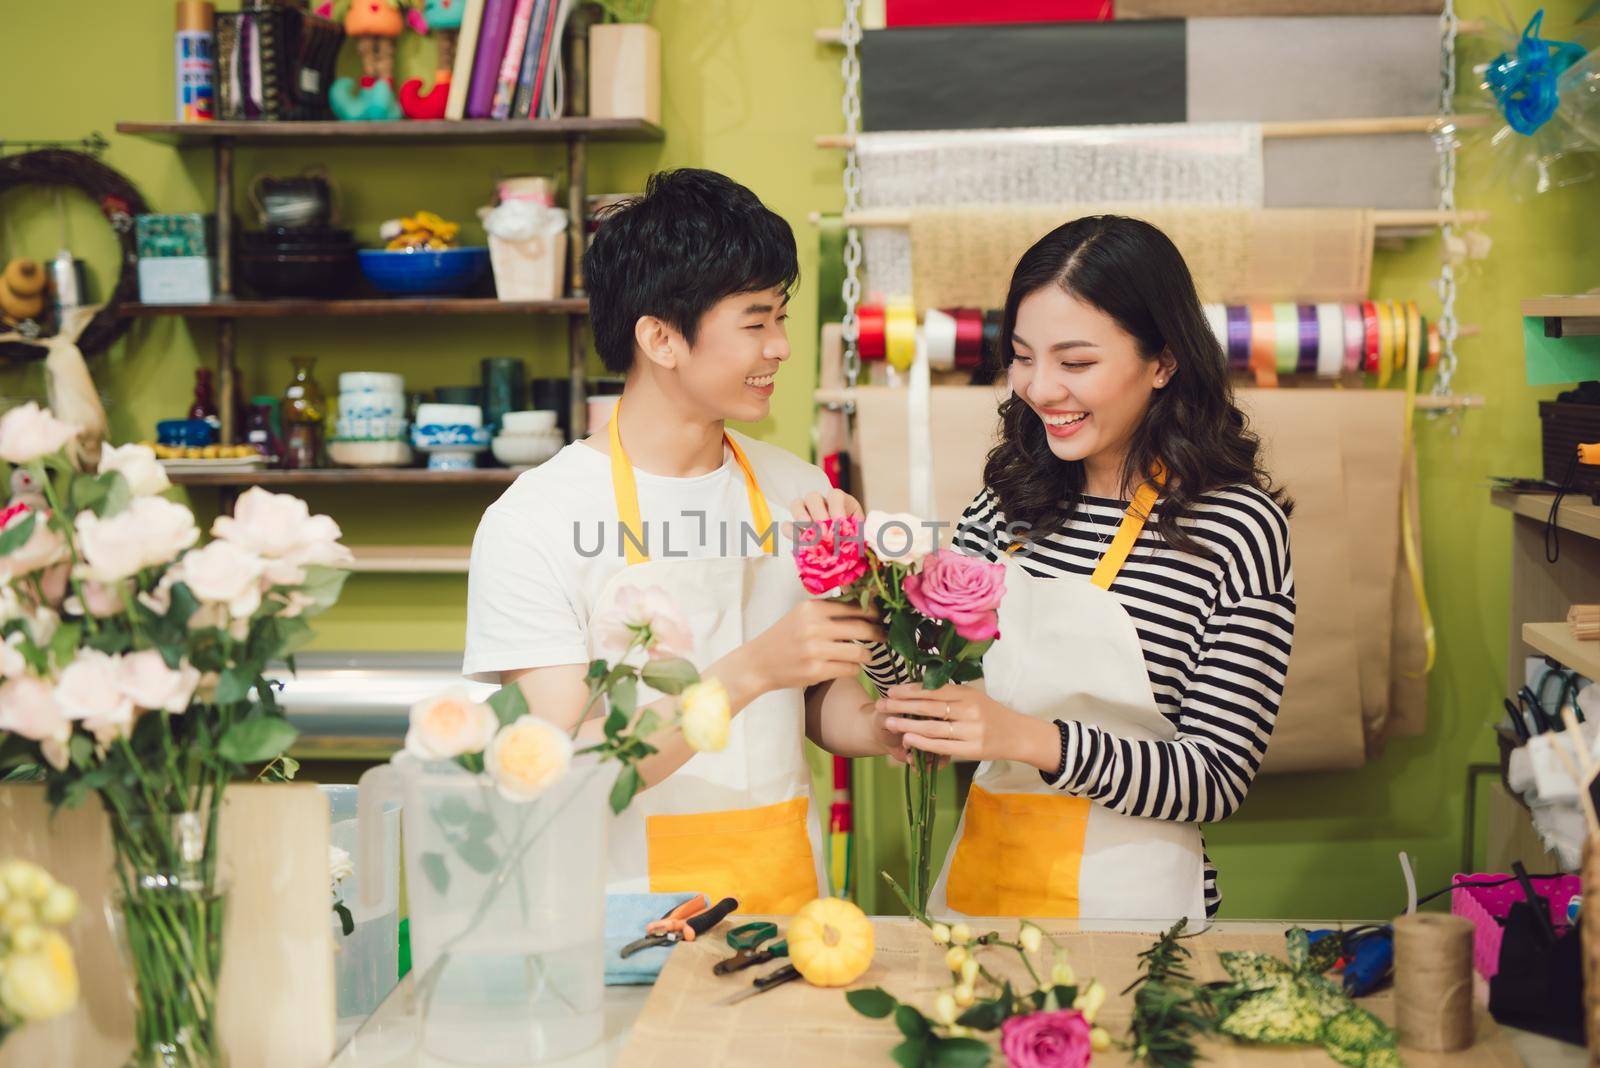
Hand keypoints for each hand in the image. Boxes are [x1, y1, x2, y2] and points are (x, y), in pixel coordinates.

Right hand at [742, 599, 884, 692]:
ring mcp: (815, 650)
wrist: (758, 663)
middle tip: (884, 636)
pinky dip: (854, 669)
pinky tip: (849, 666)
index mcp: (812, 608)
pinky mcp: (815, 671)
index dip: (873, 613)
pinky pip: (850, 670)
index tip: (881, 618)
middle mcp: (814, 626)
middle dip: (878, 633)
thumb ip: (829, 609)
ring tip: (867, 655)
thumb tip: (867, 606)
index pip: (855, 607)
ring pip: (859, 652)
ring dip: (868, 654)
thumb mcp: (802, 615)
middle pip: (862, 628)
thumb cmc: (785, 637)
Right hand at [784, 488, 864, 540]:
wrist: (846, 549)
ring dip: (800, 517)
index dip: (836, 508)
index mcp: (840, 501)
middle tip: (823, 531)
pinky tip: (797, 540)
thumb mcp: (860, 532)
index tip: (839, 523)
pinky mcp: (797, 527)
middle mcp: (822, 502)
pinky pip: (787, 524)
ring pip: (797, 504)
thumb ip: (859, 531)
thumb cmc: (854, 537)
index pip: (835, 496)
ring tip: (807, 532)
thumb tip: (860, 535)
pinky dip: (790, 531)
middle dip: (817, 513)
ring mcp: (807, 512)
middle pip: (813, 497)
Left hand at [878, 682, 1059, 770]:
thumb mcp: (973, 697)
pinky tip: (908, 740)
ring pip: (934, 727)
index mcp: (968, 693)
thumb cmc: (991, 714)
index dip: (911, 690)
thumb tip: (917, 690)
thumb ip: (950, 695)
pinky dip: (923, 742)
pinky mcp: (971, 750)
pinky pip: (942, 746)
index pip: (934, 690)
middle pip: (930, 707)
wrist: (1019, 735)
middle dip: (902, 705)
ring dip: (908, 724)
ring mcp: (971, 731)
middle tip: (881, 704)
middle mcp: (969, 710)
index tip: (891, 691)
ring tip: (889, 722)